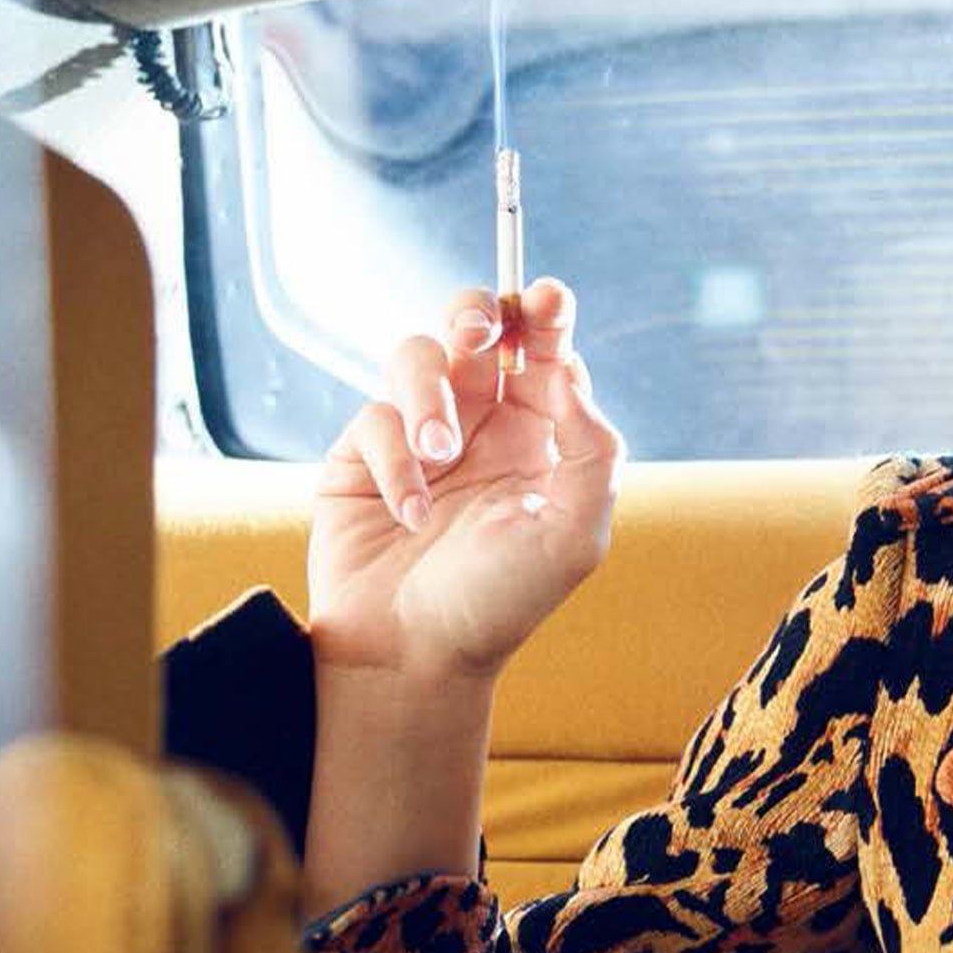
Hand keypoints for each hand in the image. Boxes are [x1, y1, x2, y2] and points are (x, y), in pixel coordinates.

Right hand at [306, 278, 622, 682]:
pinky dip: (395, 463)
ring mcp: (419, 434)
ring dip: (430, 394)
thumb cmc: (502, 600)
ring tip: (442, 450)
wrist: (415, 655)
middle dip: (478, 311)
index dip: (546, 314)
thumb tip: (572, 376)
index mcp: (540, 433)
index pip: (546, 351)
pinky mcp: (362, 457)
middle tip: (482, 330)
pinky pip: (373, 419)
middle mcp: (482, 423)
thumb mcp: (572, 532)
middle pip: (476, 326)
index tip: (549, 298)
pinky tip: (412, 512)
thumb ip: (590, 451)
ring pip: (418, 356)